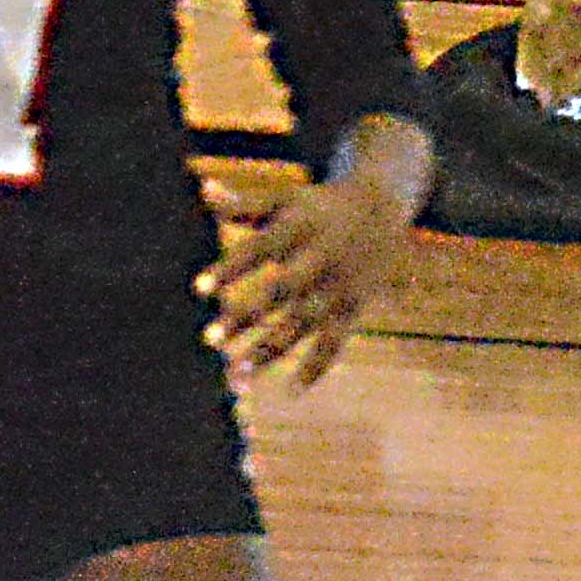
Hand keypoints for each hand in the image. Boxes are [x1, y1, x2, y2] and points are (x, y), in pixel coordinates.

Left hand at [202, 164, 414, 385]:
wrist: (382, 207)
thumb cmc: (319, 207)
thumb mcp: (284, 200)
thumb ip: (243, 204)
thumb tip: (203, 190)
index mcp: (299, 227)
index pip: (258, 250)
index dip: (230, 269)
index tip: (198, 290)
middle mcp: (320, 257)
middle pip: (279, 292)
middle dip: (245, 317)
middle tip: (209, 341)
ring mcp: (339, 285)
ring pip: (302, 324)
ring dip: (269, 350)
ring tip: (236, 376)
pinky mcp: (354, 307)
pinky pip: (335, 342)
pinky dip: (317, 367)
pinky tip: (291, 391)